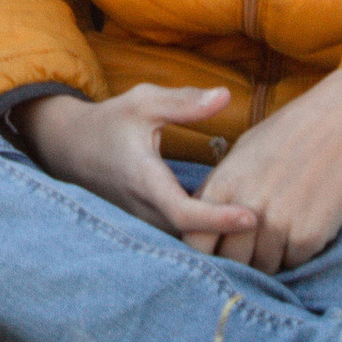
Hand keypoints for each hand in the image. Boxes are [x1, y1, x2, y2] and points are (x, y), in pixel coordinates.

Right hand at [15, 84, 259, 248]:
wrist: (70, 147)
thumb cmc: (111, 121)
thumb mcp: (144, 102)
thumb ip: (185, 102)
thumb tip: (226, 96)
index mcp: (144, 179)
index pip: (184, 214)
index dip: (219, 220)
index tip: (253, 215)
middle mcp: (144, 210)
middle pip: (191, 240)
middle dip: (228, 239)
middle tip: (271, 226)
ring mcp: (143, 224)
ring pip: (185, 246)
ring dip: (218, 242)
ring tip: (261, 232)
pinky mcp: (146, 227)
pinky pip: (179, 241)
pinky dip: (205, 238)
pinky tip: (232, 226)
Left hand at [194, 65, 341, 272]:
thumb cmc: (289, 134)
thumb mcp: (242, 153)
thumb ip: (218, 190)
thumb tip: (200, 222)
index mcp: (223, 186)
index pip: (195, 243)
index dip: (205, 251)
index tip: (219, 247)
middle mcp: (246, 208)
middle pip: (231, 261)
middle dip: (241, 257)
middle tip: (257, 238)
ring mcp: (278, 224)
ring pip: (265, 267)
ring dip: (272, 255)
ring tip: (285, 221)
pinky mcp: (309, 236)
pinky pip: (295, 262)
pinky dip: (298, 250)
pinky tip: (306, 218)